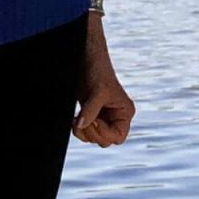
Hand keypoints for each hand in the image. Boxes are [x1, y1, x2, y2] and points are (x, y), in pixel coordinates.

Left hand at [73, 18, 134, 146]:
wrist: (86, 58)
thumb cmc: (98, 71)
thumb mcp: (97, 92)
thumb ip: (90, 111)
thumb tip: (81, 126)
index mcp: (124, 112)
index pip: (118, 136)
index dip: (105, 133)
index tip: (94, 121)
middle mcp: (116, 117)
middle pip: (106, 141)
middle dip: (93, 133)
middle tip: (83, 120)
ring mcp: (103, 117)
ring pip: (94, 138)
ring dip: (84, 132)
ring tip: (76, 119)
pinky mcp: (91, 114)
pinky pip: (86, 131)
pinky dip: (79, 129)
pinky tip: (74, 119)